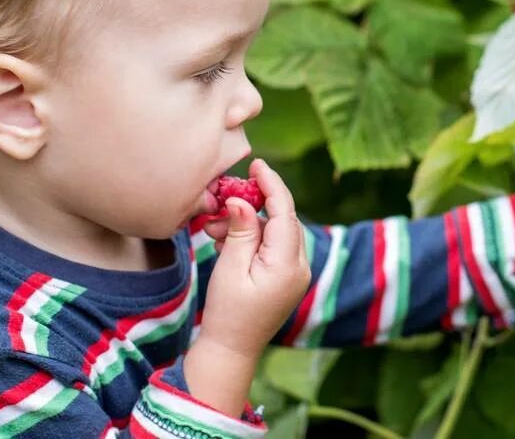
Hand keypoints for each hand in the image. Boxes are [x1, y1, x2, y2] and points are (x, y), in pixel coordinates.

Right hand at [196, 158, 310, 358]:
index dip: (272, 184)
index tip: (256, 164)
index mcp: (289, 265)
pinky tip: (226, 239)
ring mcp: (296, 273)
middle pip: (284, 218)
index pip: (285, 212)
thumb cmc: (227, 312)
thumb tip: (242, 200)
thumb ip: (241, 231)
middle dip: (255, 203)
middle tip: (226, 196)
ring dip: (249, 222)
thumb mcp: (230, 267)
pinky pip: (273, 245)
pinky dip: (252, 236)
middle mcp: (300, 267)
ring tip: (214, 229)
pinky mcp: (286, 277)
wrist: (231, 350)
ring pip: (277, 231)